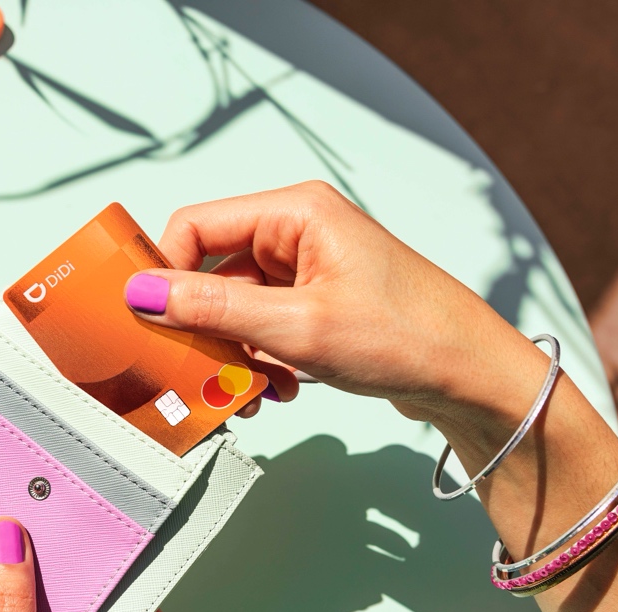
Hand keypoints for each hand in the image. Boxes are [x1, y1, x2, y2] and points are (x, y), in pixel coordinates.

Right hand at [125, 181, 545, 432]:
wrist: (473, 380)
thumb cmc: (408, 337)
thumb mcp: (297, 327)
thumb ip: (214, 310)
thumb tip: (144, 293)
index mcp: (295, 214)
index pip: (195, 226)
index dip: (165, 273)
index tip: (149, 322)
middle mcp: (297, 234)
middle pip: (211, 273)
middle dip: (205, 330)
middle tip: (203, 372)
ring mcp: (308, 272)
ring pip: (234, 310)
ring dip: (234, 355)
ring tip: (255, 391)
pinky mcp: (316, 306)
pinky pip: (261, 330)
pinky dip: (260, 363)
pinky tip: (282, 389)